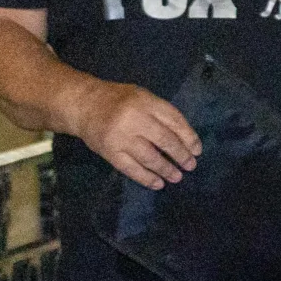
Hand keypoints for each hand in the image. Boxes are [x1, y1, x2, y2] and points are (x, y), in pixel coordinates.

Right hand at [71, 81, 199, 188]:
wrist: (83, 105)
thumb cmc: (119, 101)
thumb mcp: (142, 97)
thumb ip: (161, 114)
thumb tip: (185, 140)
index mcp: (146, 102)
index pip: (175, 121)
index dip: (189, 137)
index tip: (197, 150)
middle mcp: (134, 119)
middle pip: (165, 141)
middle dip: (181, 155)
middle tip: (190, 166)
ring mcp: (121, 136)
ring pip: (150, 157)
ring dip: (166, 170)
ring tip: (177, 177)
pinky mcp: (109, 151)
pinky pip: (131, 168)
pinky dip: (146, 178)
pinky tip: (158, 184)